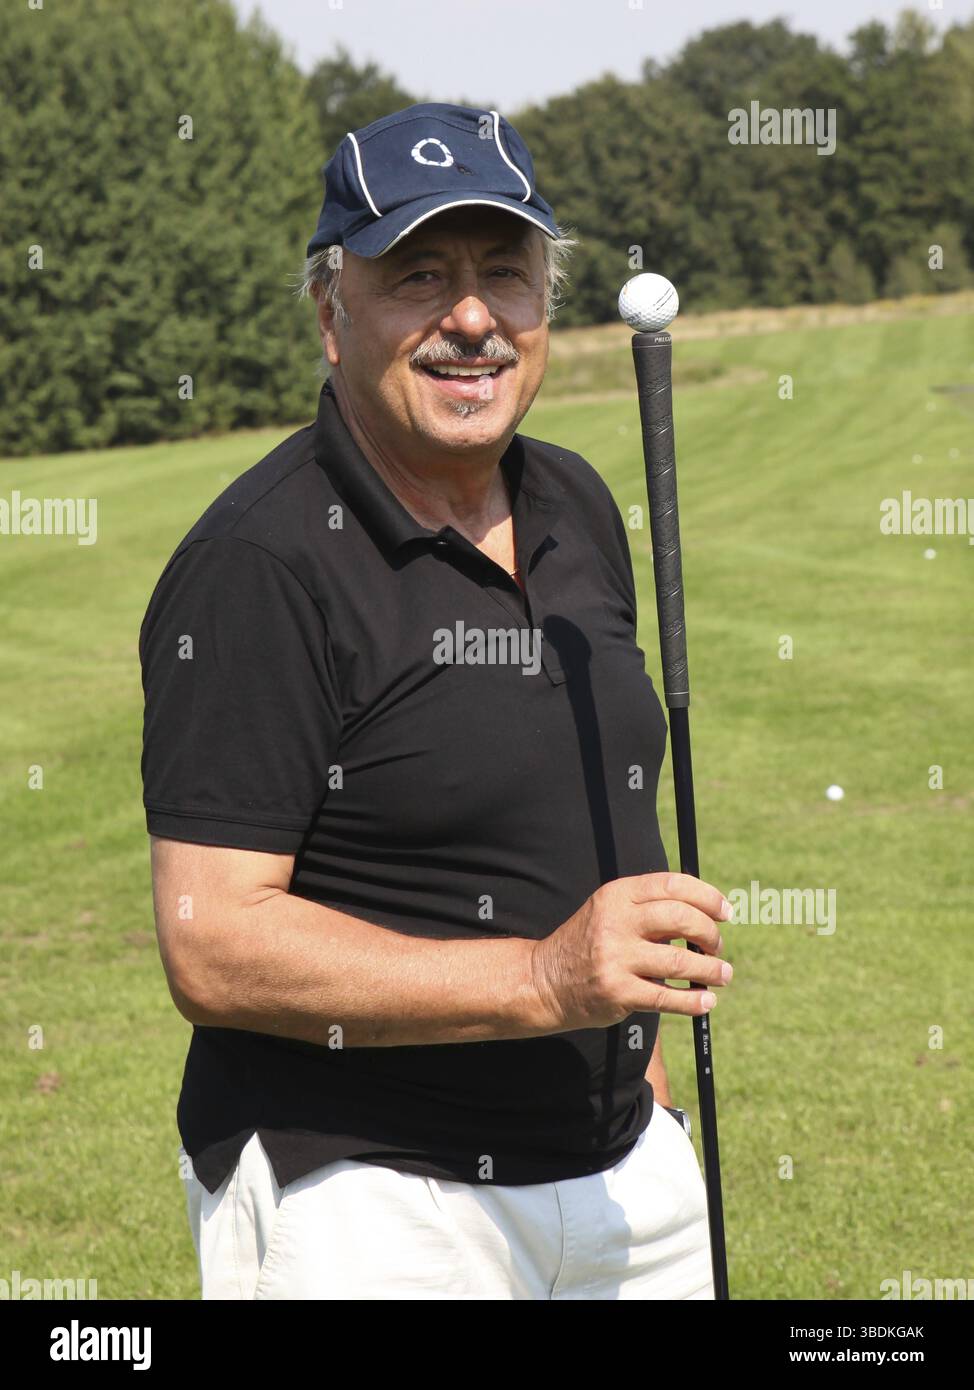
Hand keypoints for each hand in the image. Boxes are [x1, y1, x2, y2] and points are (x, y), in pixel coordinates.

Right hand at [530, 872, 733, 1030]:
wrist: (546, 981)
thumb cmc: (590, 943)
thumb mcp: (611, 912)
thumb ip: (650, 908)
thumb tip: (707, 913)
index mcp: (617, 895)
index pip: (672, 885)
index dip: (707, 897)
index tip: (725, 912)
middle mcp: (616, 922)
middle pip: (681, 919)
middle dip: (710, 934)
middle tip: (718, 946)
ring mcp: (616, 958)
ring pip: (680, 961)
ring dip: (711, 970)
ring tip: (722, 974)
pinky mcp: (618, 992)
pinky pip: (668, 998)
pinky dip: (694, 1000)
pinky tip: (706, 1000)